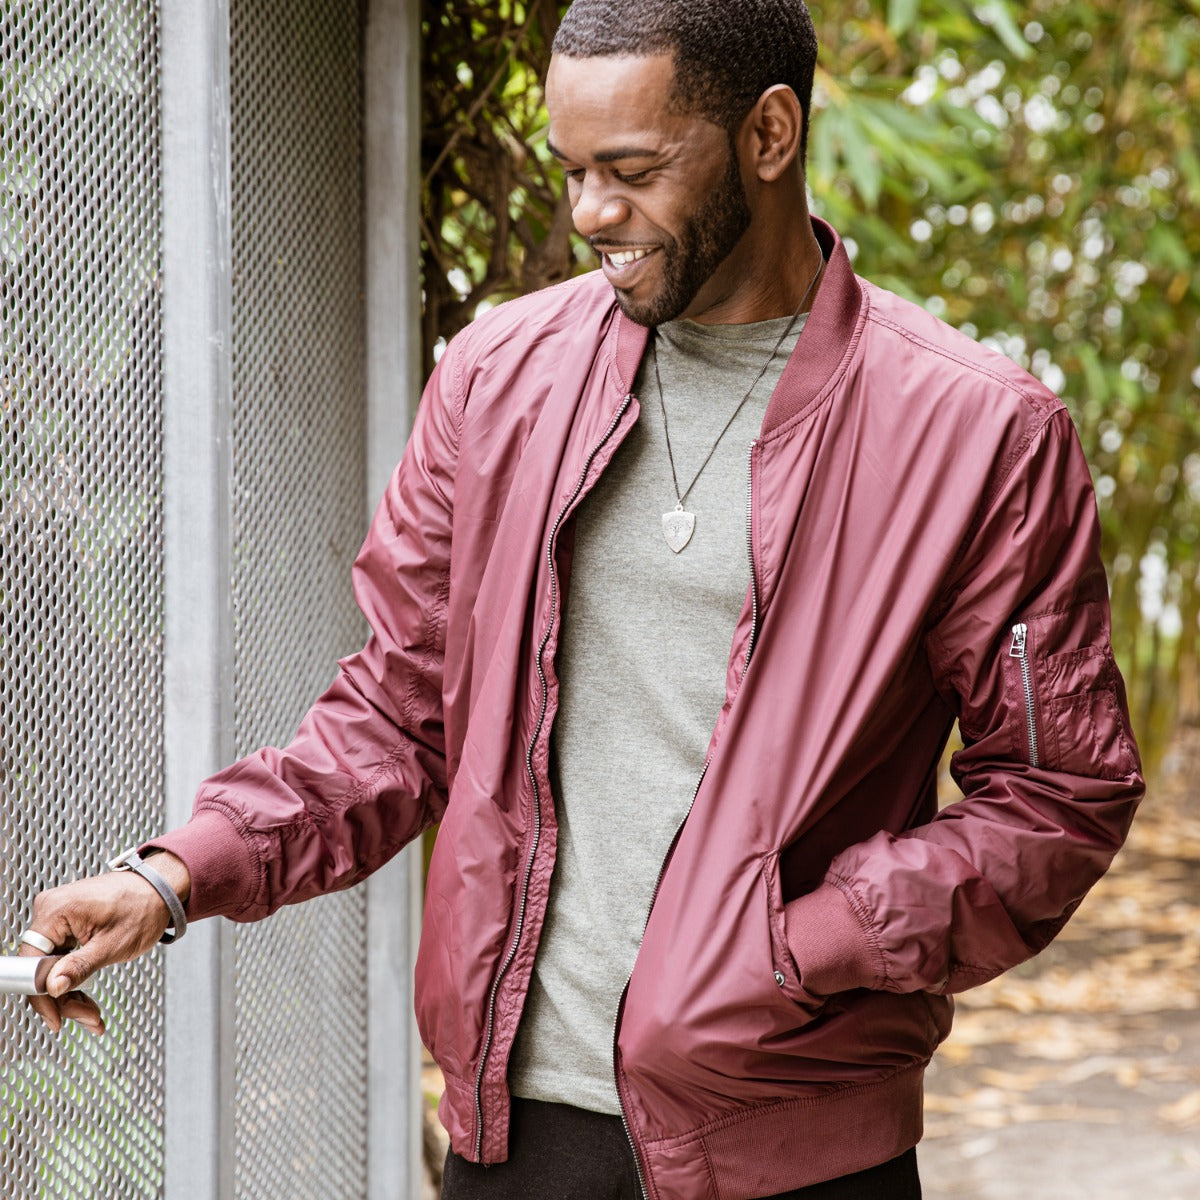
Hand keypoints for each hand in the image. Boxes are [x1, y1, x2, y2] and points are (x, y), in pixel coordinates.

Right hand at [21, 851, 190, 1035]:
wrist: (161, 890)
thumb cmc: (144, 907)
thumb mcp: (114, 944)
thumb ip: (80, 967)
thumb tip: (53, 987)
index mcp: (57, 910)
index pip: (31, 964)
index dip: (42, 996)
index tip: (58, 1019)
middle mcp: (51, 909)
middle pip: (41, 969)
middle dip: (64, 999)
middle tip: (89, 1018)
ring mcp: (58, 915)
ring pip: (51, 967)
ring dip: (70, 993)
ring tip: (92, 1014)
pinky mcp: (66, 923)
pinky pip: (61, 957)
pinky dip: (73, 977)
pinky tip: (85, 996)